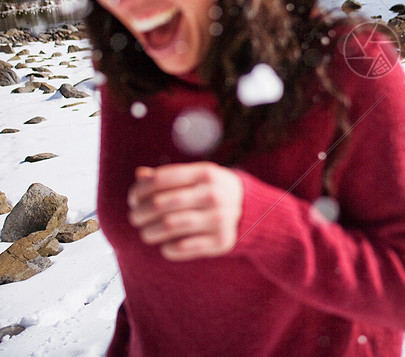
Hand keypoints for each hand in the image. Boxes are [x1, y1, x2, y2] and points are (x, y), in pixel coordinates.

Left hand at [127, 162, 242, 261]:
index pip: (160, 179)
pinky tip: (166, 245)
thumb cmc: (214, 191)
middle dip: (139, 213)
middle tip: (135, 218)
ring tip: (146, 233)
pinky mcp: (221, 241)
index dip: (139, 190)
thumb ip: (170, 176)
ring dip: (149, 232)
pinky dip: (168, 249)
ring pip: (168, 226)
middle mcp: (213, 194)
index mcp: (206, 173)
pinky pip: (183, 247)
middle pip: (160, 203)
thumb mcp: (198, 177)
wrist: (253, 211)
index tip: (134, 199)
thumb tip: (140, 176)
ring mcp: (219, 218)